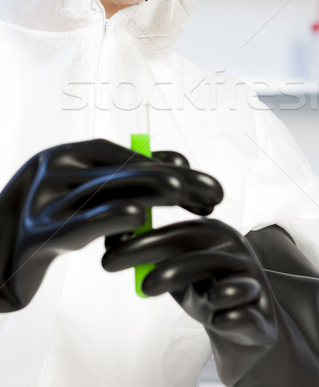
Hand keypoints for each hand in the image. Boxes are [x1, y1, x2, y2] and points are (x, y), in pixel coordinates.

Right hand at [0, 139, 222, 310]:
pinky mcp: (38, 232)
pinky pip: (79, 222)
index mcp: (68, 153)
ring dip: (151, 190)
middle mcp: (54, 166)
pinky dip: (110, 217)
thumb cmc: (50, 221)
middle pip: (124, 170)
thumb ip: (125, 178)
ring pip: (107, 190)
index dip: (167, 165)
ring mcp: (43, 197)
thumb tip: (176, 163)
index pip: (126, 156)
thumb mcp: (85, 194)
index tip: (202, 181)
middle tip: (213, 192)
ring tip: (188, 195)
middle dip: (173, 179)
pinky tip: (140, 216)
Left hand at [102, 218, 282, 386]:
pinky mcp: (262, 316)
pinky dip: (230, 317)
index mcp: (214, 235)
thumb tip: (110, 237)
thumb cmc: (205, 290)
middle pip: (198, 252)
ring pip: (227, 281)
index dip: (142, 240)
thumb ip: (151, 255)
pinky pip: (246, 315)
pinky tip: (217, 318)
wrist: (247, 326)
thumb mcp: (177, 269)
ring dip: (188, 280)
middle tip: (120, 271)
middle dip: (157, 258)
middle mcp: (235, 253)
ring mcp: (252, 283)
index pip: (178, 232)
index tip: (108, 256)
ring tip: (149, 288)